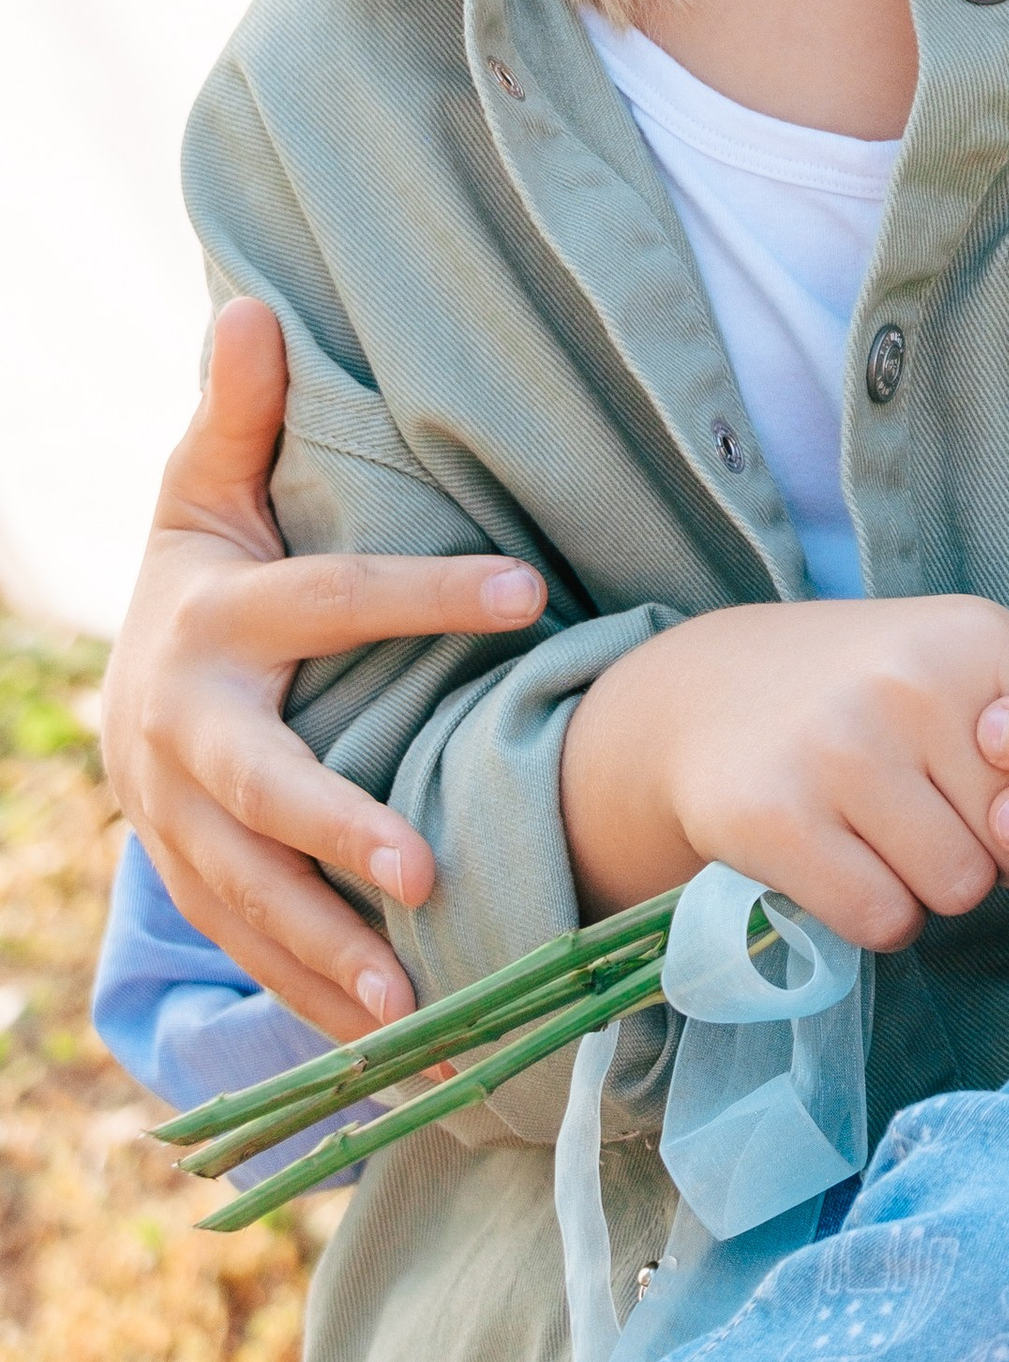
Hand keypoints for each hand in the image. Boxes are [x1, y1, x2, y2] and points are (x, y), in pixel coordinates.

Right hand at [99, 297, 547, 1039]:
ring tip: (409, 1004)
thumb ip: (239, 412)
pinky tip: (385, 1055)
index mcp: (213, 624)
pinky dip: (310, 1010)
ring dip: (327, 955)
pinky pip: (251, 957)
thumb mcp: (205, 485)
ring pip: (250, 899)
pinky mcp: (194, 886)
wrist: (123, 679)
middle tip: (422, 869)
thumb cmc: (201, 563)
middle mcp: (187, 737)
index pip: (335, 600)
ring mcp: (181, 826)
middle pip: (264, 790)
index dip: (431, 595)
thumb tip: (250, 306)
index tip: (532, 591)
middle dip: (336, 834)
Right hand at [559, 595, 1008, 941]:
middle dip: (995, 851)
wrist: (701, 697)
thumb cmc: (859, 680)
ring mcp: (842, 751)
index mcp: (974, 635)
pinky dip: (878, 915)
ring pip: (959, 889)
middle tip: (939, 819)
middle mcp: (912, 683)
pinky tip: (849, 865)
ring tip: (893, 839)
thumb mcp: (950, 643)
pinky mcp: (781, 822)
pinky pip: (885, 920)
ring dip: (935, 888)